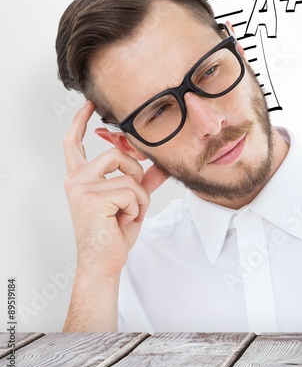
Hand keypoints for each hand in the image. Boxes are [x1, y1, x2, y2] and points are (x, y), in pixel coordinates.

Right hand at [63, 101, 168, 278]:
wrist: (104, 261)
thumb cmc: (113, 233)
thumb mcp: (133, 201)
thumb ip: (144, 180)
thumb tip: (163, 163)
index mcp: (80, 177)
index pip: (74, 143)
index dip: (81, 121)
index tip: (89, 104)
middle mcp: (75, 179)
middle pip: (117, 154)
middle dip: (135, 175)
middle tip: (131, 202)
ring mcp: (80, 188)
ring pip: (128, 174)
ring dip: (138, 197)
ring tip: (126, 214)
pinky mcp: (92, 198)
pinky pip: (131, 191)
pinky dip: (136, 207)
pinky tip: (122, 221)